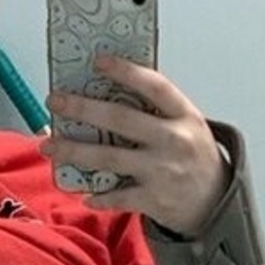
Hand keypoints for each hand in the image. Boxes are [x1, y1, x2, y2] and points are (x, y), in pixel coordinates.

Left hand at [42, 54, 229, 235]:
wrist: (216, 202)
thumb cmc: (193, 156)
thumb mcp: (187, 124)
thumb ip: (157, 109)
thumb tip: (109, 89)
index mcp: (184, 115)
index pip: (154, 86)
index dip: (126, 72)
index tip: (98, 61)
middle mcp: (173, 140)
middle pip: (121, 120)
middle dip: (83, 109)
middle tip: (55, 101)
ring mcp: (162, 171)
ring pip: (110, 159)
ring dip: (74, 151)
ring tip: (48, 145)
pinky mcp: (154, 199)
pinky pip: (117, 196)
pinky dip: (98, 197)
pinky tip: (83, 193)